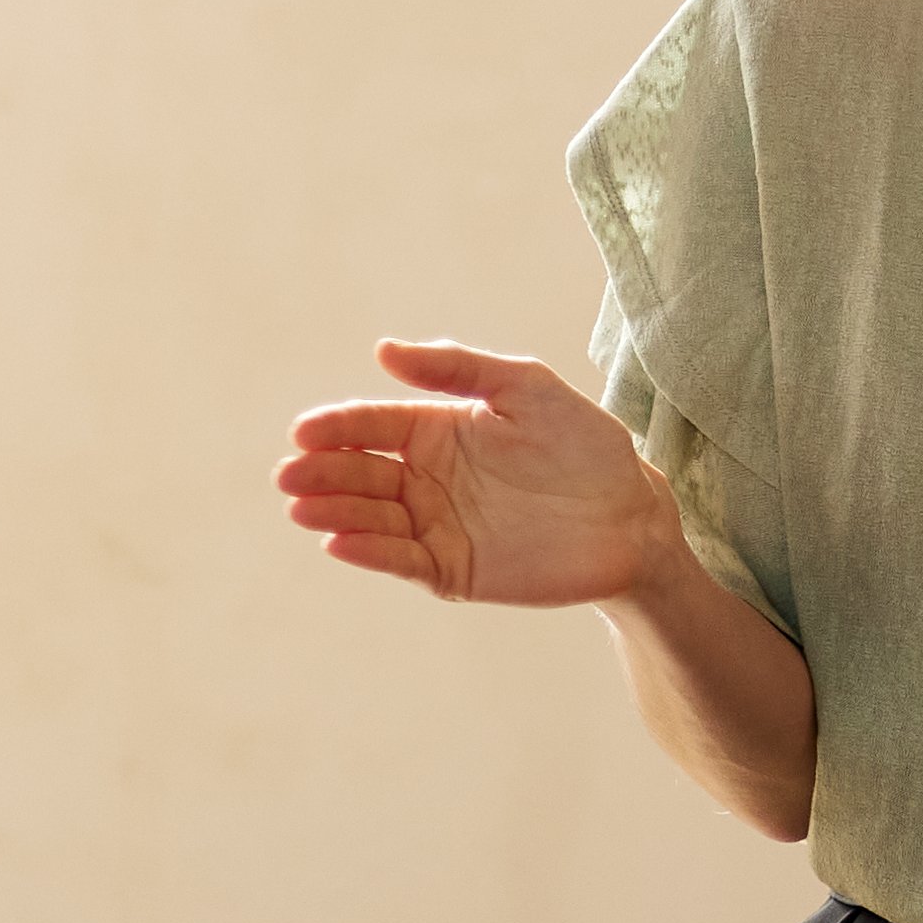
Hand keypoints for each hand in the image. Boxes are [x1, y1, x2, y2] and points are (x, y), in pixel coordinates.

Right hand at [277, 340, 677, 606]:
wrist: (632, 517)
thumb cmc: (583, 445)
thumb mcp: (525, 387)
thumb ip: (457, 368)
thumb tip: (382, 351)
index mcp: (437, 431)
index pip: (374, 425)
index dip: (338, 428)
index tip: (304, 431)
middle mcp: (427, 480)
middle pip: (361, 474)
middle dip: (323, 474)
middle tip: (290, 474)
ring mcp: (437, 527)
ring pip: (373, 519)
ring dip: (335, 513)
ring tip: (303, 508)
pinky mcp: (452, 571)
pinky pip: (403, 561)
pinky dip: (371, 554)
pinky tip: (340, 543)